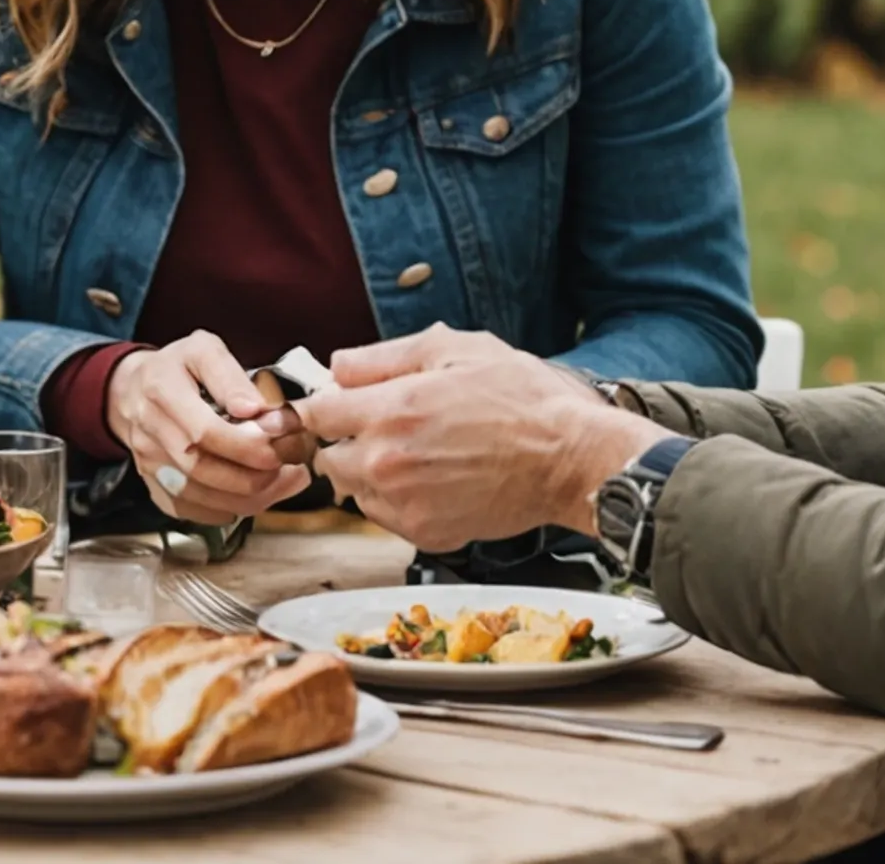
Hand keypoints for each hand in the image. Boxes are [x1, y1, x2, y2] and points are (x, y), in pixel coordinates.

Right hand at [105, 333, 316, 524]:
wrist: (132, 390)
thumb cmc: (176, 367)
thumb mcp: (203, 349)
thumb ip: (230, 376)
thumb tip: (256, 410)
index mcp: (161, 390)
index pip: (203, 431)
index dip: (246, 445)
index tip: (279, 444)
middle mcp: (149, 431)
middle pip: (200, 468)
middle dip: (251, 476)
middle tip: (290, 470)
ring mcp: (148, 462)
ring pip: (196, 496)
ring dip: (246, 498)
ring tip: (284, 483)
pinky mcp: (152, 485)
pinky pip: (188, 510)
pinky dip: (224, 510)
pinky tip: (253, 497)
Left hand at [297, 324, 664, 550]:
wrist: (570, 458)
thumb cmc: (522, 398)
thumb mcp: (456, 350)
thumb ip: (385, 357)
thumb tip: (337, 367)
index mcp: (389, 411)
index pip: (315, 414)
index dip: (323, 405)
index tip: (337, 404)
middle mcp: (386, 462)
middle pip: (326, 457)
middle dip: (345, 440)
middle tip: (383, 427)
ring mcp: (403, 504)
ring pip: (353, 490)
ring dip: (368, 472)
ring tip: (415, 454)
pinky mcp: (425, 534)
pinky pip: (384, 517)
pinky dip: (395, 500)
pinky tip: (431, 480)